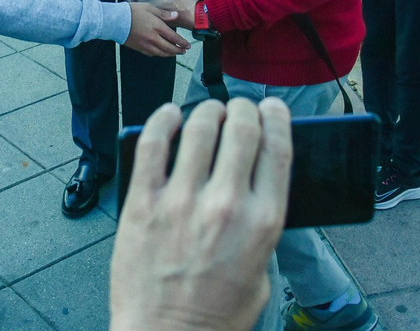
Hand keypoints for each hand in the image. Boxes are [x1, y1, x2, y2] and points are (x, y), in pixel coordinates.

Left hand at [108, 98, 291, 330]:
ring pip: (200, 127)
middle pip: (242, 128)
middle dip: (243, 109)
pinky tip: (169, 116)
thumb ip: (261, 227)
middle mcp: (225, 205)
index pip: (278, 147)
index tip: (271, 110)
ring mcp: (181, 201)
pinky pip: (153, 143)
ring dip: (207, 111)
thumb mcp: (262, 273)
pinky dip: (163, 120)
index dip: (276, 118)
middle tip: (238, 109)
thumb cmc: (214, 314)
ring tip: (206, 113)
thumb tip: (254, 187)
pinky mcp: (142, 203)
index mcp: (263, 222)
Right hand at [125, 2, 189, 56]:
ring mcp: (146, 45)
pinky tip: (161, 52)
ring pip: (161, 53)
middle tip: (184, 51)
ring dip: (170, 54)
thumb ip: (163, 13)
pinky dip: (159, 54)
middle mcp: (153, 38)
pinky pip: (152, 54)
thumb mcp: (149, 8)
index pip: (174, 38)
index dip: (182, 43)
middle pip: (169, 48)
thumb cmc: (131, 12)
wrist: (115, 21)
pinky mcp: (139, 48)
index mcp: (157, 27)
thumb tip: (176, 15)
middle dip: (178, 50)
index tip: (188, 45)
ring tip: (175, 53)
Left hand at [150, 0, 197, 28]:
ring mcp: (166, 19)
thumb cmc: (184, 3)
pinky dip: (168, 4)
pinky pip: (167, 11)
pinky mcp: (175, 20)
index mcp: (153, 8)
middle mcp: (158, 15)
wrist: (200, 16)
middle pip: (150, 3)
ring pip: (159, 7)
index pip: (141, 1)